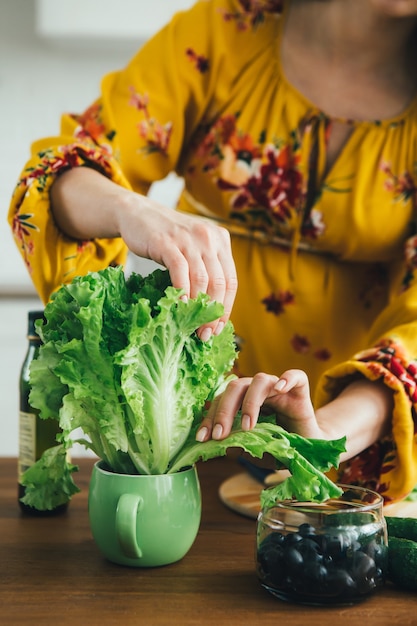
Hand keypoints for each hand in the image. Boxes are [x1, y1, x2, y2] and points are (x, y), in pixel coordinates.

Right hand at [117, 194, 237, 339]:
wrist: (137, 213)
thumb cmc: (165, 238)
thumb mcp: (193, 247)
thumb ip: (205, 269)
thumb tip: (210, 310)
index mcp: (221, 240)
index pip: (231, 280)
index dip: (226, 307)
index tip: (219, 328)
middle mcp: (209, 238)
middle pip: (219, 283)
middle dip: (214, 313)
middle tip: (206, 334)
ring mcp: (189, 239)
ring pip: (202, 280)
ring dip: (198, 308)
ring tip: (193, 328)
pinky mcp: (168, 242)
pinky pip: (180, 272)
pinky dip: (182, 292)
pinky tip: (179, 307)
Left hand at [196, 369, 321, 441]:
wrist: (311, 448)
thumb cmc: (282, 446)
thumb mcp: (259, 452)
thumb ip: (244, 448)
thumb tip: (225, 448)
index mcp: (243, 402)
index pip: (221, 401)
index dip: (210, 418)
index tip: (202, 438)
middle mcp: (258, 391)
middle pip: (235, 387)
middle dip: (223, 411)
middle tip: (220, 435)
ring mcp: (279, 388)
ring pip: (259, 380)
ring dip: (250, 402)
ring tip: (248, 427)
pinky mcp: (300, 391)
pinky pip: (295, 375)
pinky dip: (287, 379)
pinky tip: (280, 388)